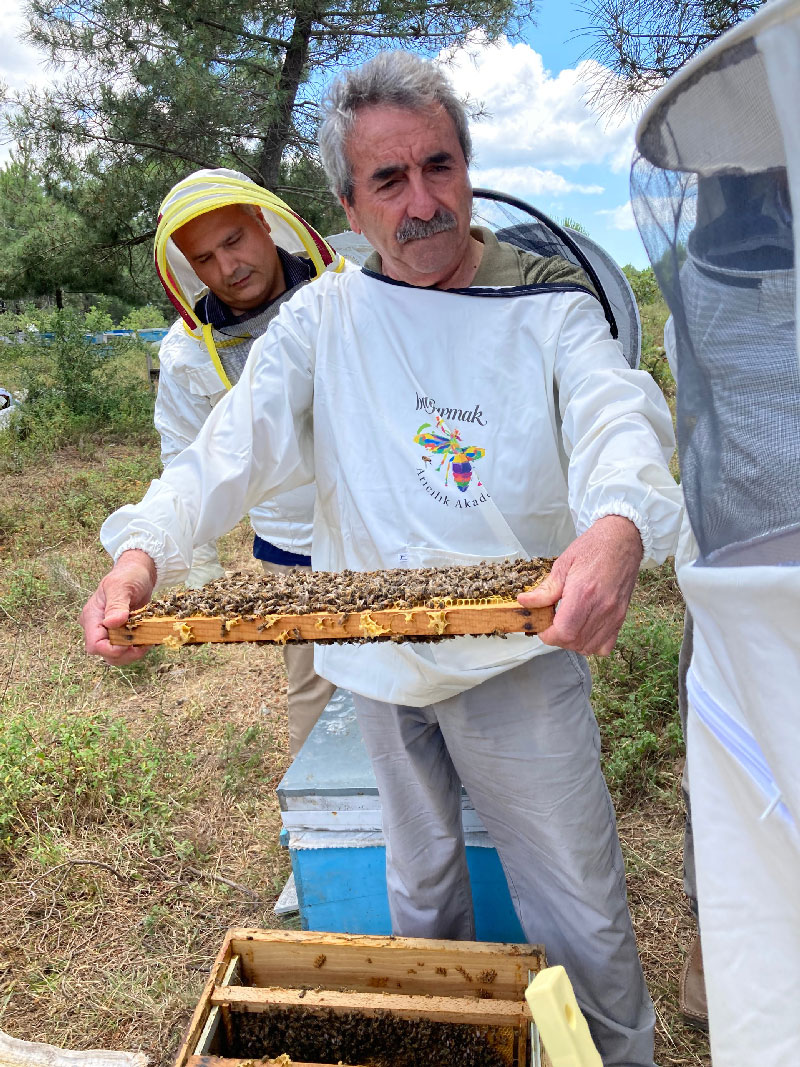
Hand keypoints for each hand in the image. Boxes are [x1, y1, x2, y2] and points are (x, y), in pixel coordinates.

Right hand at [80, 549, 156, 663]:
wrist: (139, 572)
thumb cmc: (128, 575)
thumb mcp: (122, 586)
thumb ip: (116, 604)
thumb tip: (112, 623)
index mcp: (92, 616)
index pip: (94, 644)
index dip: (111, 650)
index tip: (129, 644)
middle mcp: (97, 626)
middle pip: (104, 653)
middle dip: (124, 655)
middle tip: (143, 646)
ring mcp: (109, 631)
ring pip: (115, 655)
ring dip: (131, 654)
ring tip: (146, 643)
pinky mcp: (121, 632)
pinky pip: (125, 649)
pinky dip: (136, 649)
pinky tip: (147, 641)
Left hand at [518, 515, 642, 655]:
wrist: (622, 540)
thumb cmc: (593, 547)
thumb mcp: (563, 564)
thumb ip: (545, 589)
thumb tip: (524, 602)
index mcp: (583, 593)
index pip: (564, 631)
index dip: (548, 635)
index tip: (541, 626)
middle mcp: (601, 607)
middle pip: (575, 642)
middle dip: (557, 638)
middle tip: (550, 623)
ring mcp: (614, 614)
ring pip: (589, 647)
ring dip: (572, 643)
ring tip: (565, 625)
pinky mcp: (621, 617)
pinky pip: (605, 645)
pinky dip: (591, 644)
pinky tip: (583, 629)